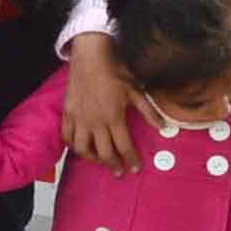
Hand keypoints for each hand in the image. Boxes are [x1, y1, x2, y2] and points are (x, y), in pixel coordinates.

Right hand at [61, 31, 139, 172]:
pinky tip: (80, 147)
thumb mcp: (136, 90)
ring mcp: (79, 118)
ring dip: (92, 158)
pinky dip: (73, 145)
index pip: (124, 146)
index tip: (135, 168)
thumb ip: (148, 111)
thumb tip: (163, 126)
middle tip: (119, 172)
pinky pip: (67, 135)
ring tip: (99, 161)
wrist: (90, 57)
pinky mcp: (68, 113)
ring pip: (82, 148)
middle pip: (104, 152)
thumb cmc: (114, 71)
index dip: (131, 159)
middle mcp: (95, 121)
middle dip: (113, 165)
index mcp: (114, 117)